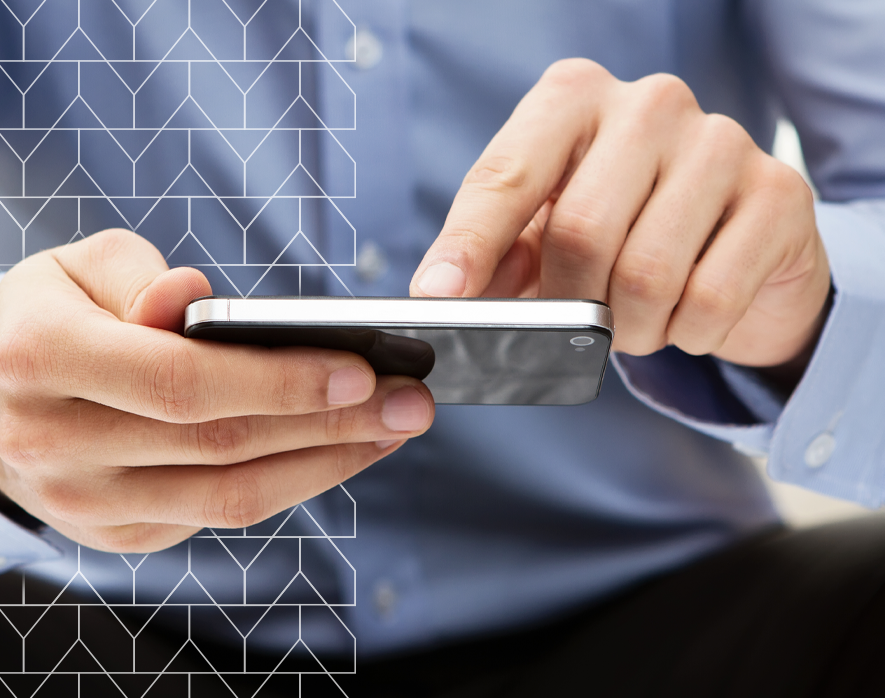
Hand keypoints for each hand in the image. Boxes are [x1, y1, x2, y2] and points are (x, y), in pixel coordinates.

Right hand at [0, 230, 433, 551]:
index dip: (278, 381)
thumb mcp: (79, 267)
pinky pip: (222, 515)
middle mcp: (54, 443)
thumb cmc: (52, 317)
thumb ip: (139, 276)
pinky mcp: (121, 533)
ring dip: (327, 463)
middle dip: (330, 423)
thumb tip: (195, 295)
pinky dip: (293, 482)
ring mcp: (87, 503)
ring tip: (394, 429)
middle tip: (410, 402)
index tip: (363, 369)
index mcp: (40, 357)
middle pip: (219, 444)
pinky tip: (341, 450)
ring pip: (230, 496)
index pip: (180, 380)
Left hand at [411, 59, 830, 371]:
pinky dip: (687, 333)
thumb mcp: (544, 235)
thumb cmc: (625, 233)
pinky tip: (687, 317)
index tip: (438, 298)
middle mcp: (648, 103)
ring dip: (630, 329)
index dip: (468, 244)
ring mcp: (721, 141)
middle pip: (581, 232)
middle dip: (570, 306)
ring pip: (647, 274)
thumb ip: (494, 257)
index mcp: (573, 100)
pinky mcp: (779, 193)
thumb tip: (441, 297)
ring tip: (634, 324)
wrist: (742, 246)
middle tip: (579, 328)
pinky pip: (710, 299)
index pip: (506, 175)